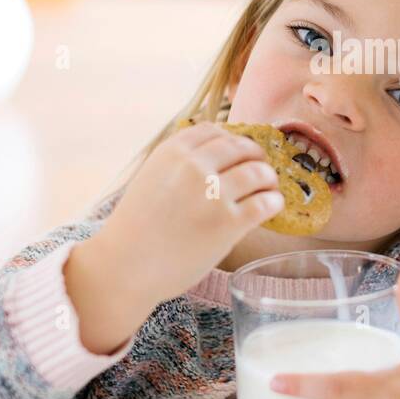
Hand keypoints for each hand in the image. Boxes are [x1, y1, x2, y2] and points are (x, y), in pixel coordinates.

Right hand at [83, 122, 283, 314]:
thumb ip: (177, 166)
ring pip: (259, 172)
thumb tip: (211, 159)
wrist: (125, 267)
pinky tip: (271, 207)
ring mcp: (213, 193)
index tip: (237, 153)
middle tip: (261, 169)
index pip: (214, 131)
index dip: (231, 140)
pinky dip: (273, 202)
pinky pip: (265, 203)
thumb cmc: (135, 230)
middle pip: (241, 147)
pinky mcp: (228, 222)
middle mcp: (194, 166)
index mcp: (172, 151)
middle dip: (255, 157)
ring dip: (269, 179)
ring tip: (269, 190)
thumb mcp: (149, 180)